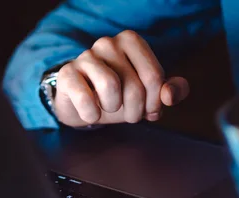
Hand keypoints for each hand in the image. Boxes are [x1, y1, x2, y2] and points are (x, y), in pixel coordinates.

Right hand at [53, 30, 188, 126]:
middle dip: (135, 111)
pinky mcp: (67, 74)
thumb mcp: (149, 94)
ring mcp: (85, 56)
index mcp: (131, 41)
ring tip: (109, 109)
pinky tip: (91, 113)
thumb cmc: (120, 96)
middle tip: (129, 115)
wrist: (82, 105)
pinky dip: (91, 114)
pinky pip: (85, 99)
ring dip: (113, 109)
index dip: (154, 103)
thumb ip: (171, 90)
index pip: (154, 77)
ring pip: (111, 87)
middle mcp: (108, 43)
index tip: (147, 110)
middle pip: (134, 86)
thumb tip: (170, 96)